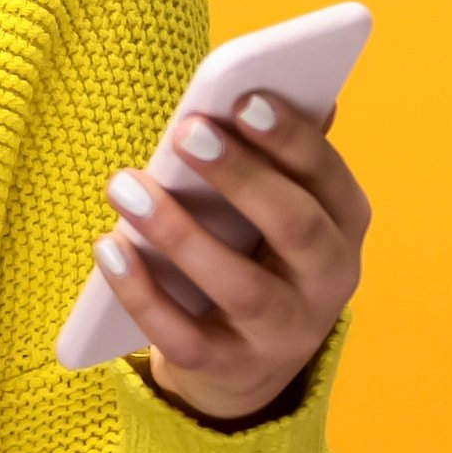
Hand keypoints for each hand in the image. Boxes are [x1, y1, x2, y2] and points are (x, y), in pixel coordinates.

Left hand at [94, 92, 369, 422]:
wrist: (246, 361)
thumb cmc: (256, 249)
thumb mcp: (276, 204)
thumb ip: (275, 153)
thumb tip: (279, 83)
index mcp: (343, 225)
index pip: (327, 177)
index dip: (291, 138)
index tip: (245, 96)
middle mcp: (327, 283)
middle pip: (295, 228)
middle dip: (242, 176)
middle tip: (186, 131)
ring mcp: (283, 333)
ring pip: (238, 286)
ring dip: (178, 232)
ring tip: (124, 186)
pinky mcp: (230, 369)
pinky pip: (184, 337)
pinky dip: (142, 293)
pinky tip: (108, 247)